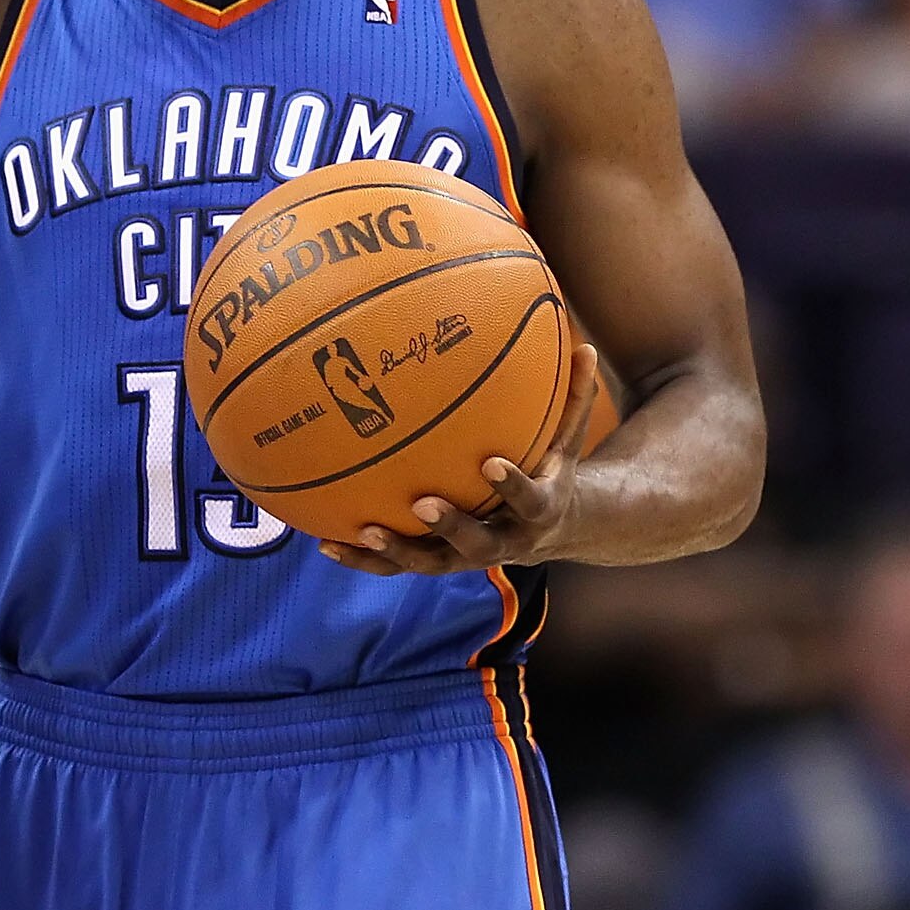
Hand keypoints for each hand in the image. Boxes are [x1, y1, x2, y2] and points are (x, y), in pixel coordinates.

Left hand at [319, 346, 600, 576]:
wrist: (546, 528)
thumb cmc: (550, 469)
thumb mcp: (569, 439)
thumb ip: (576, 397)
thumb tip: (585, 344)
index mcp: (536, 510)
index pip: (527, 499)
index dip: (511, 483)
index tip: (490, 461)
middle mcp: (502, 542)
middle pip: (475, 543)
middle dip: (448, 525)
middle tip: (420, 503)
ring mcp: (465, 557)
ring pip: (428, 562)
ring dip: (394, 551)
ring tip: (360, 531)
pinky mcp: (437, 561)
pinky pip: (396, 565)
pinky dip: (362, 558)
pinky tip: (323, 542)